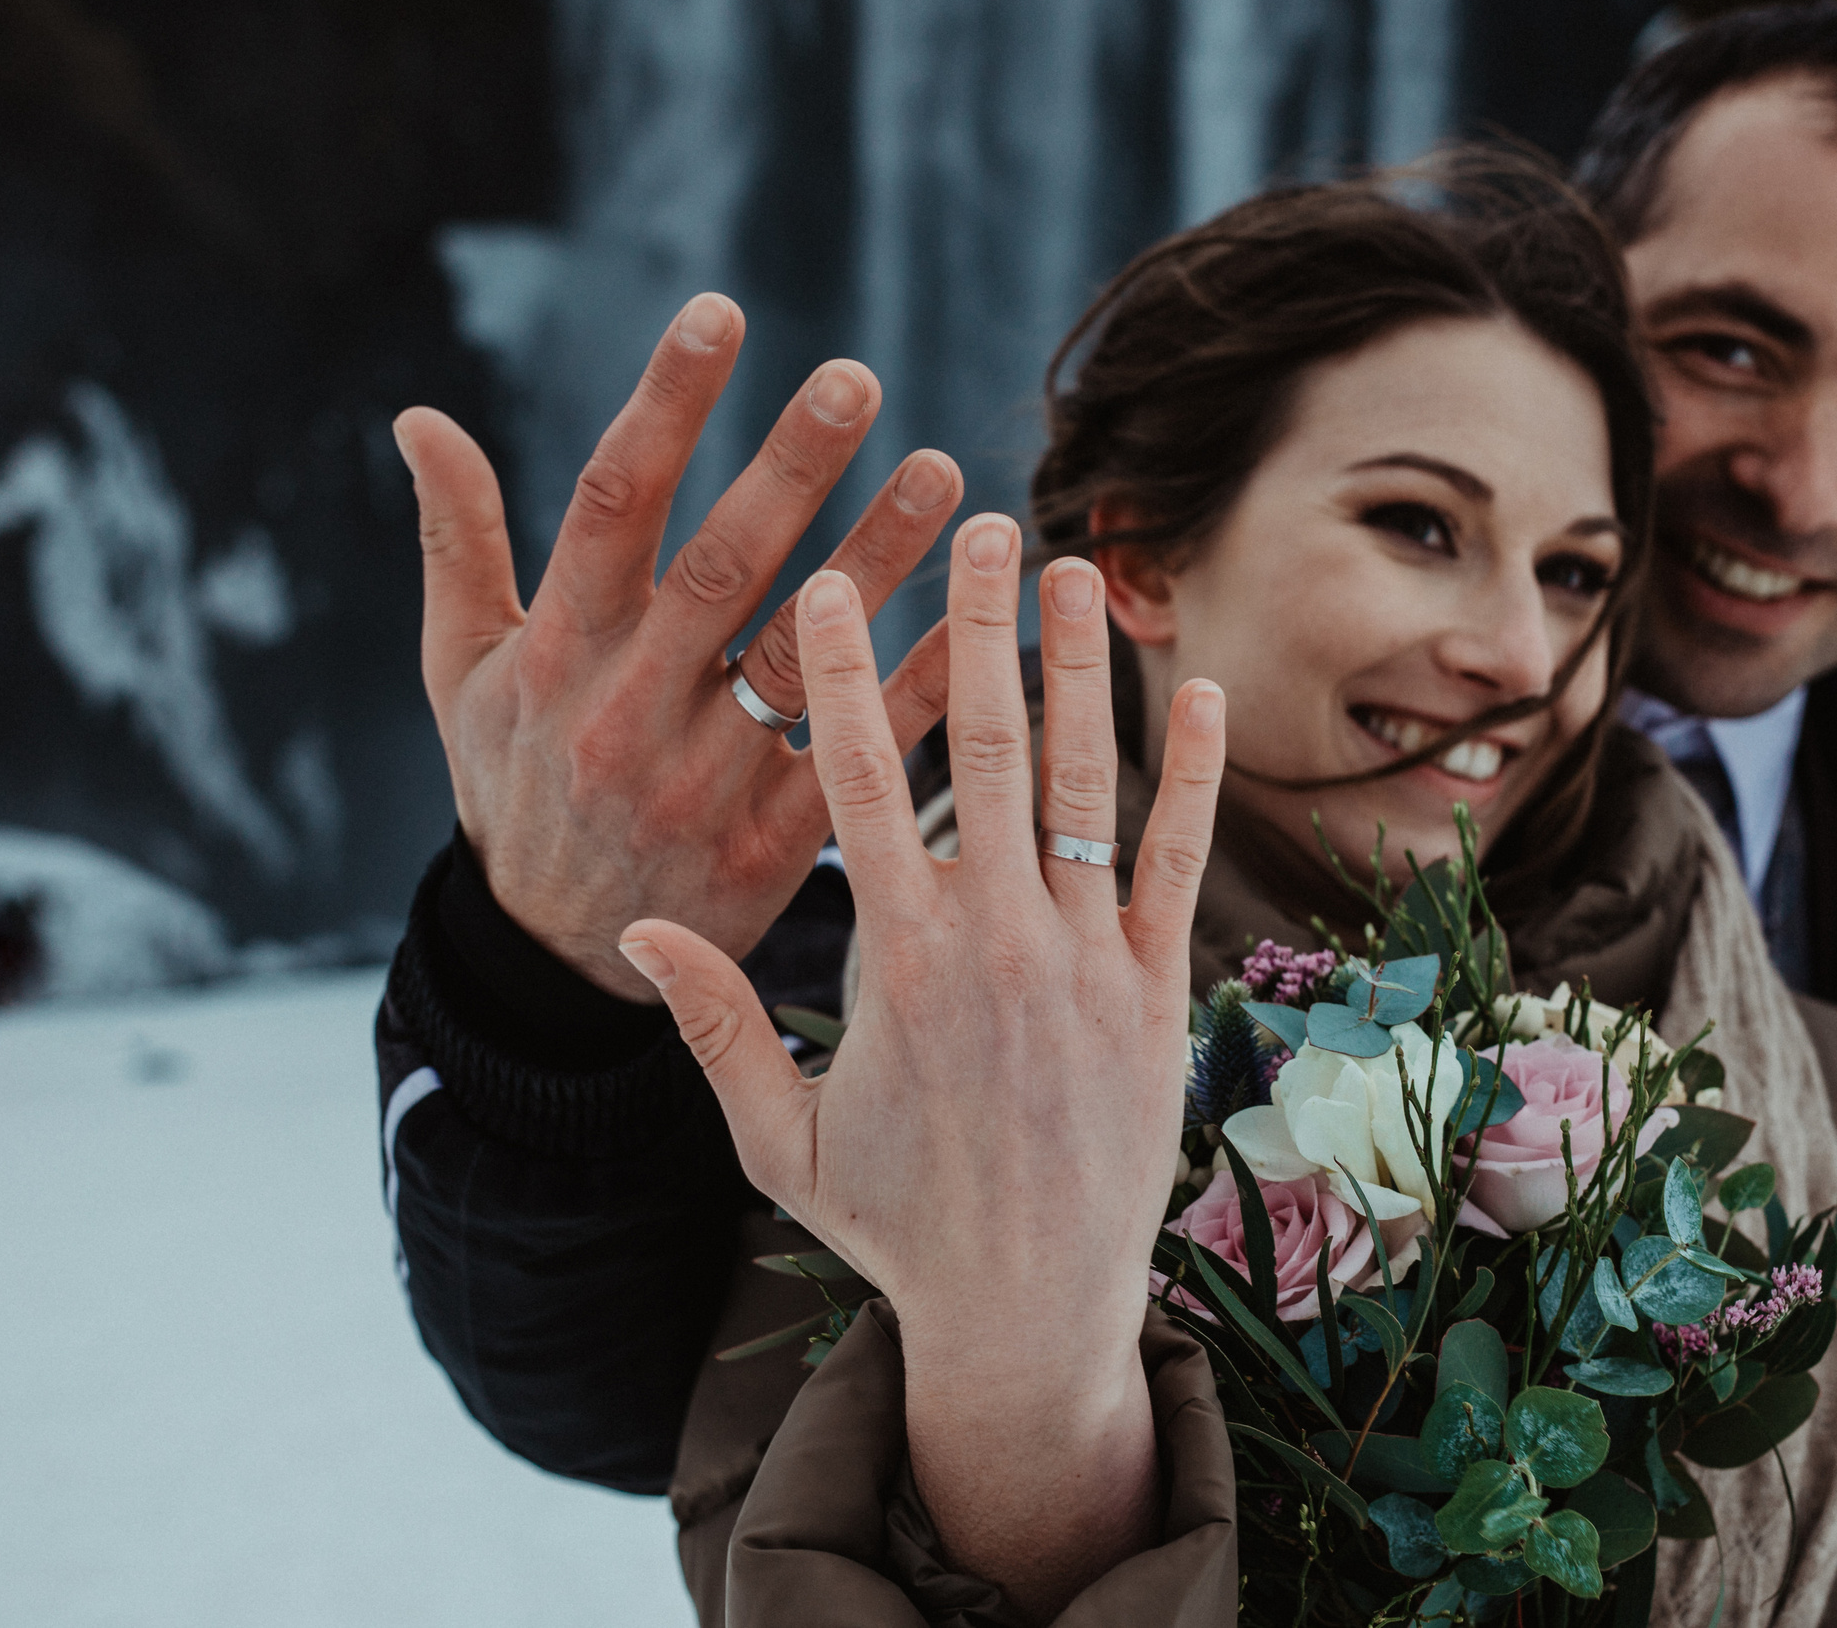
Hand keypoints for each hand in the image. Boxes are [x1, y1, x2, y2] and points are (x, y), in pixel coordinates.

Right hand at [398, 293, 960, 999]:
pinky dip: (918, 687)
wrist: (550, 963)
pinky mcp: (773, 844)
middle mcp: (628, 711)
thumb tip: (419, 416)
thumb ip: (456, 543)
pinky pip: (860, 754)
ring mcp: (704, 781)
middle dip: (789, 468)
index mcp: (557, 653)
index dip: (666, 405)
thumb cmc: (510, 782)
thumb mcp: (462, 671)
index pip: (612, 503)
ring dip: (877, 561)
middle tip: (856, 379)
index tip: (720, 312)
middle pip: (720, 570)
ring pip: (804, 656)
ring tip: (946, 475)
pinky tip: (978, 618)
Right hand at [617, 514, 1226, 1617]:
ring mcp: (1089, 965)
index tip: (822, 587)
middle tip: (973, 521)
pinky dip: (1191, 779)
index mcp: (900, 968)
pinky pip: (1178, 867)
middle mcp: (1000, 947)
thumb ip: (716, 1026)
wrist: (1030, 1315)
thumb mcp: (780, 1138)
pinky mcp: (1157, 994)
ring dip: (1080, 671)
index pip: (858, 790)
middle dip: (975, 629)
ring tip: (1073, 570)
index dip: (838, 679)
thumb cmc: (895, 1224)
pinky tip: (1198, 694)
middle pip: (981, 755)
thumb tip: (637, 932)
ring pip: (1084, 790)